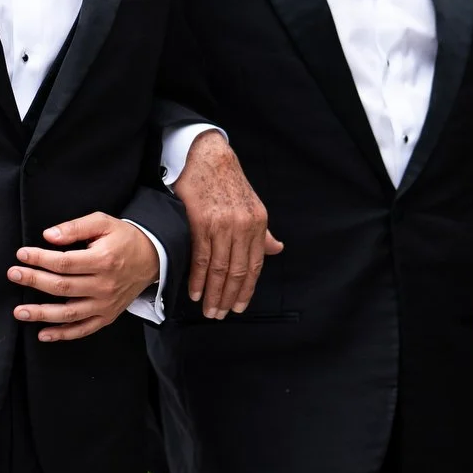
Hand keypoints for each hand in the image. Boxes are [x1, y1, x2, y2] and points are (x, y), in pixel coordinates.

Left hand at [10, 212, 160, 341]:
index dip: (40, 259)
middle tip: (13, 275)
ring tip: (19, 312)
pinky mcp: (107, 316)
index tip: (21, 254)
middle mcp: (104, 285)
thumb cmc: (123, 238)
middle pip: (62, 287)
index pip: (64, 262)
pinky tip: (43, 334)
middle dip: (34, 281)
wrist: (152, 258)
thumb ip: (75, 227)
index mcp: (102, 260)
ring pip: (69, 313)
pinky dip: (63, 334)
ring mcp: (105, 304)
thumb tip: (49, 235)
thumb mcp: (103, 222)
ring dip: (42, 314)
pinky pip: (83, 329)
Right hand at [173, 130, 281, 317]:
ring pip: (219, 268)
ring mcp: (222, 225)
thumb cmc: (229, 182)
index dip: (246, 290)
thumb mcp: (253, 205)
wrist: (208, 157)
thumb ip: (263, 232)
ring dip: (213, 293)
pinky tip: (195, 292)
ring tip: (209, 309)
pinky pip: (201, 257)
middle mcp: (243, 226)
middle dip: (228, 297)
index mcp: (258, 224)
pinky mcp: (201, 222)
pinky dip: (198, 278)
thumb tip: (276, 249)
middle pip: (236, 271)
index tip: (239, 307)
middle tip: (220, 315)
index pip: (254, 266)